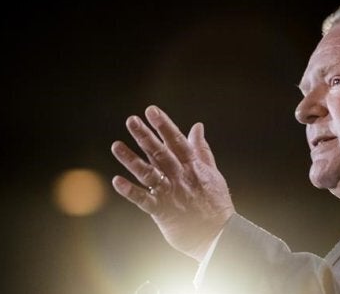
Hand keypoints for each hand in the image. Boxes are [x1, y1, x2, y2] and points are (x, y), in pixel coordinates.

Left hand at [111, 105, 234, 260]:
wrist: (219, 234)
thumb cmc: (215, 202)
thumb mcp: (212, 172)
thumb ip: (201, 149)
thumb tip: (197, 126)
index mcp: (193, 167)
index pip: (177, 141)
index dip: (164, 125)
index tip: (151, 110)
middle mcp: (180, 177)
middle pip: (160, 153)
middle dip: (145, 136)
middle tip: (131, 120)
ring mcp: (170, 193)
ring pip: (148, 173)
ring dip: (131, 160)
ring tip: (116, 146)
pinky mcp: (162, 211)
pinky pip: (143, 200)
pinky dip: (130, 191)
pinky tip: (117, 181)